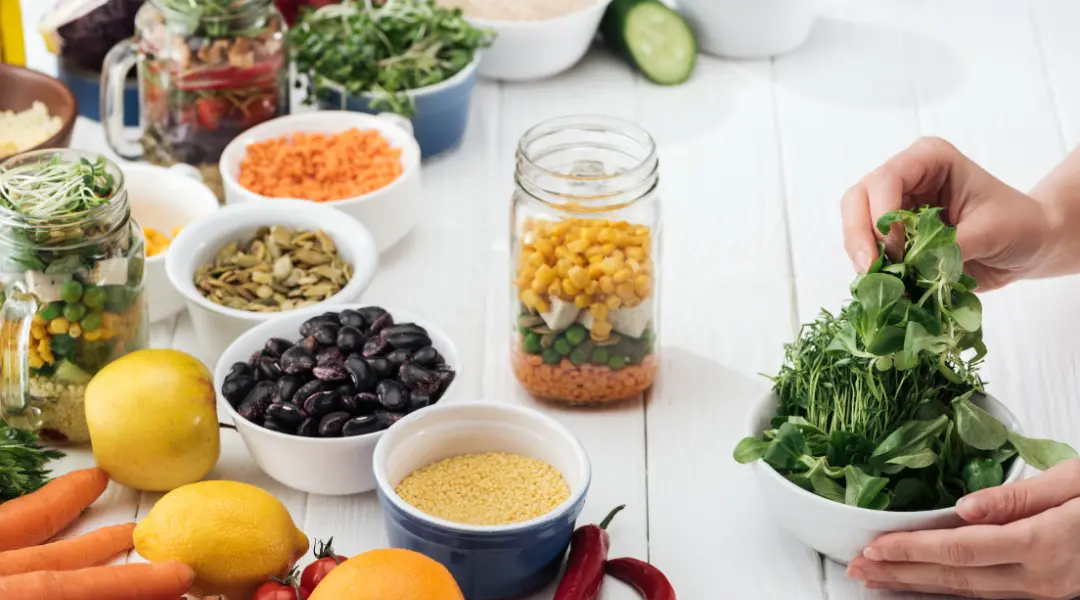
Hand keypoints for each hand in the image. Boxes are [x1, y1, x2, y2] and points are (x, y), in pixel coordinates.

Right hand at [841, 137, 1053, 290]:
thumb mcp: (991, 232)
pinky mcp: (893, 235)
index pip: (886, 179)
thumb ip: (949, 247)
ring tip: (883, 281)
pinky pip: (867, 250)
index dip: (883, 214)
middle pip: (857, 199)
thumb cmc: (1019, 225)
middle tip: (871, 268)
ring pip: (855, 225)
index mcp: (929, 159)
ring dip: (863, 255)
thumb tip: (912, 269)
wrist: (1029, 245)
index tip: (900, 250)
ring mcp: (894, 206)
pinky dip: (873, 269)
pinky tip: (889, 285)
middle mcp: (905, 178)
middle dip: (860, 236)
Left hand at [847, 459, 1079, 598]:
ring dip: (919, 585)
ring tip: (878, 578)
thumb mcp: (1076, 480)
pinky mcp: (1050, 591)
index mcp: (1045, 545)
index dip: (911, 550)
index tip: (873, 547)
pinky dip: (951, 588)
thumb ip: (1018, 497)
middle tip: (858, 567)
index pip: (961, 550)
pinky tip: (926, 583)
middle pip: (956, 578)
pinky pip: (990, 593)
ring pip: (970, 592)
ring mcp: (1048, 591)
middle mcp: (1043, 577)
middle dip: (901, 574)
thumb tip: (962, 508)